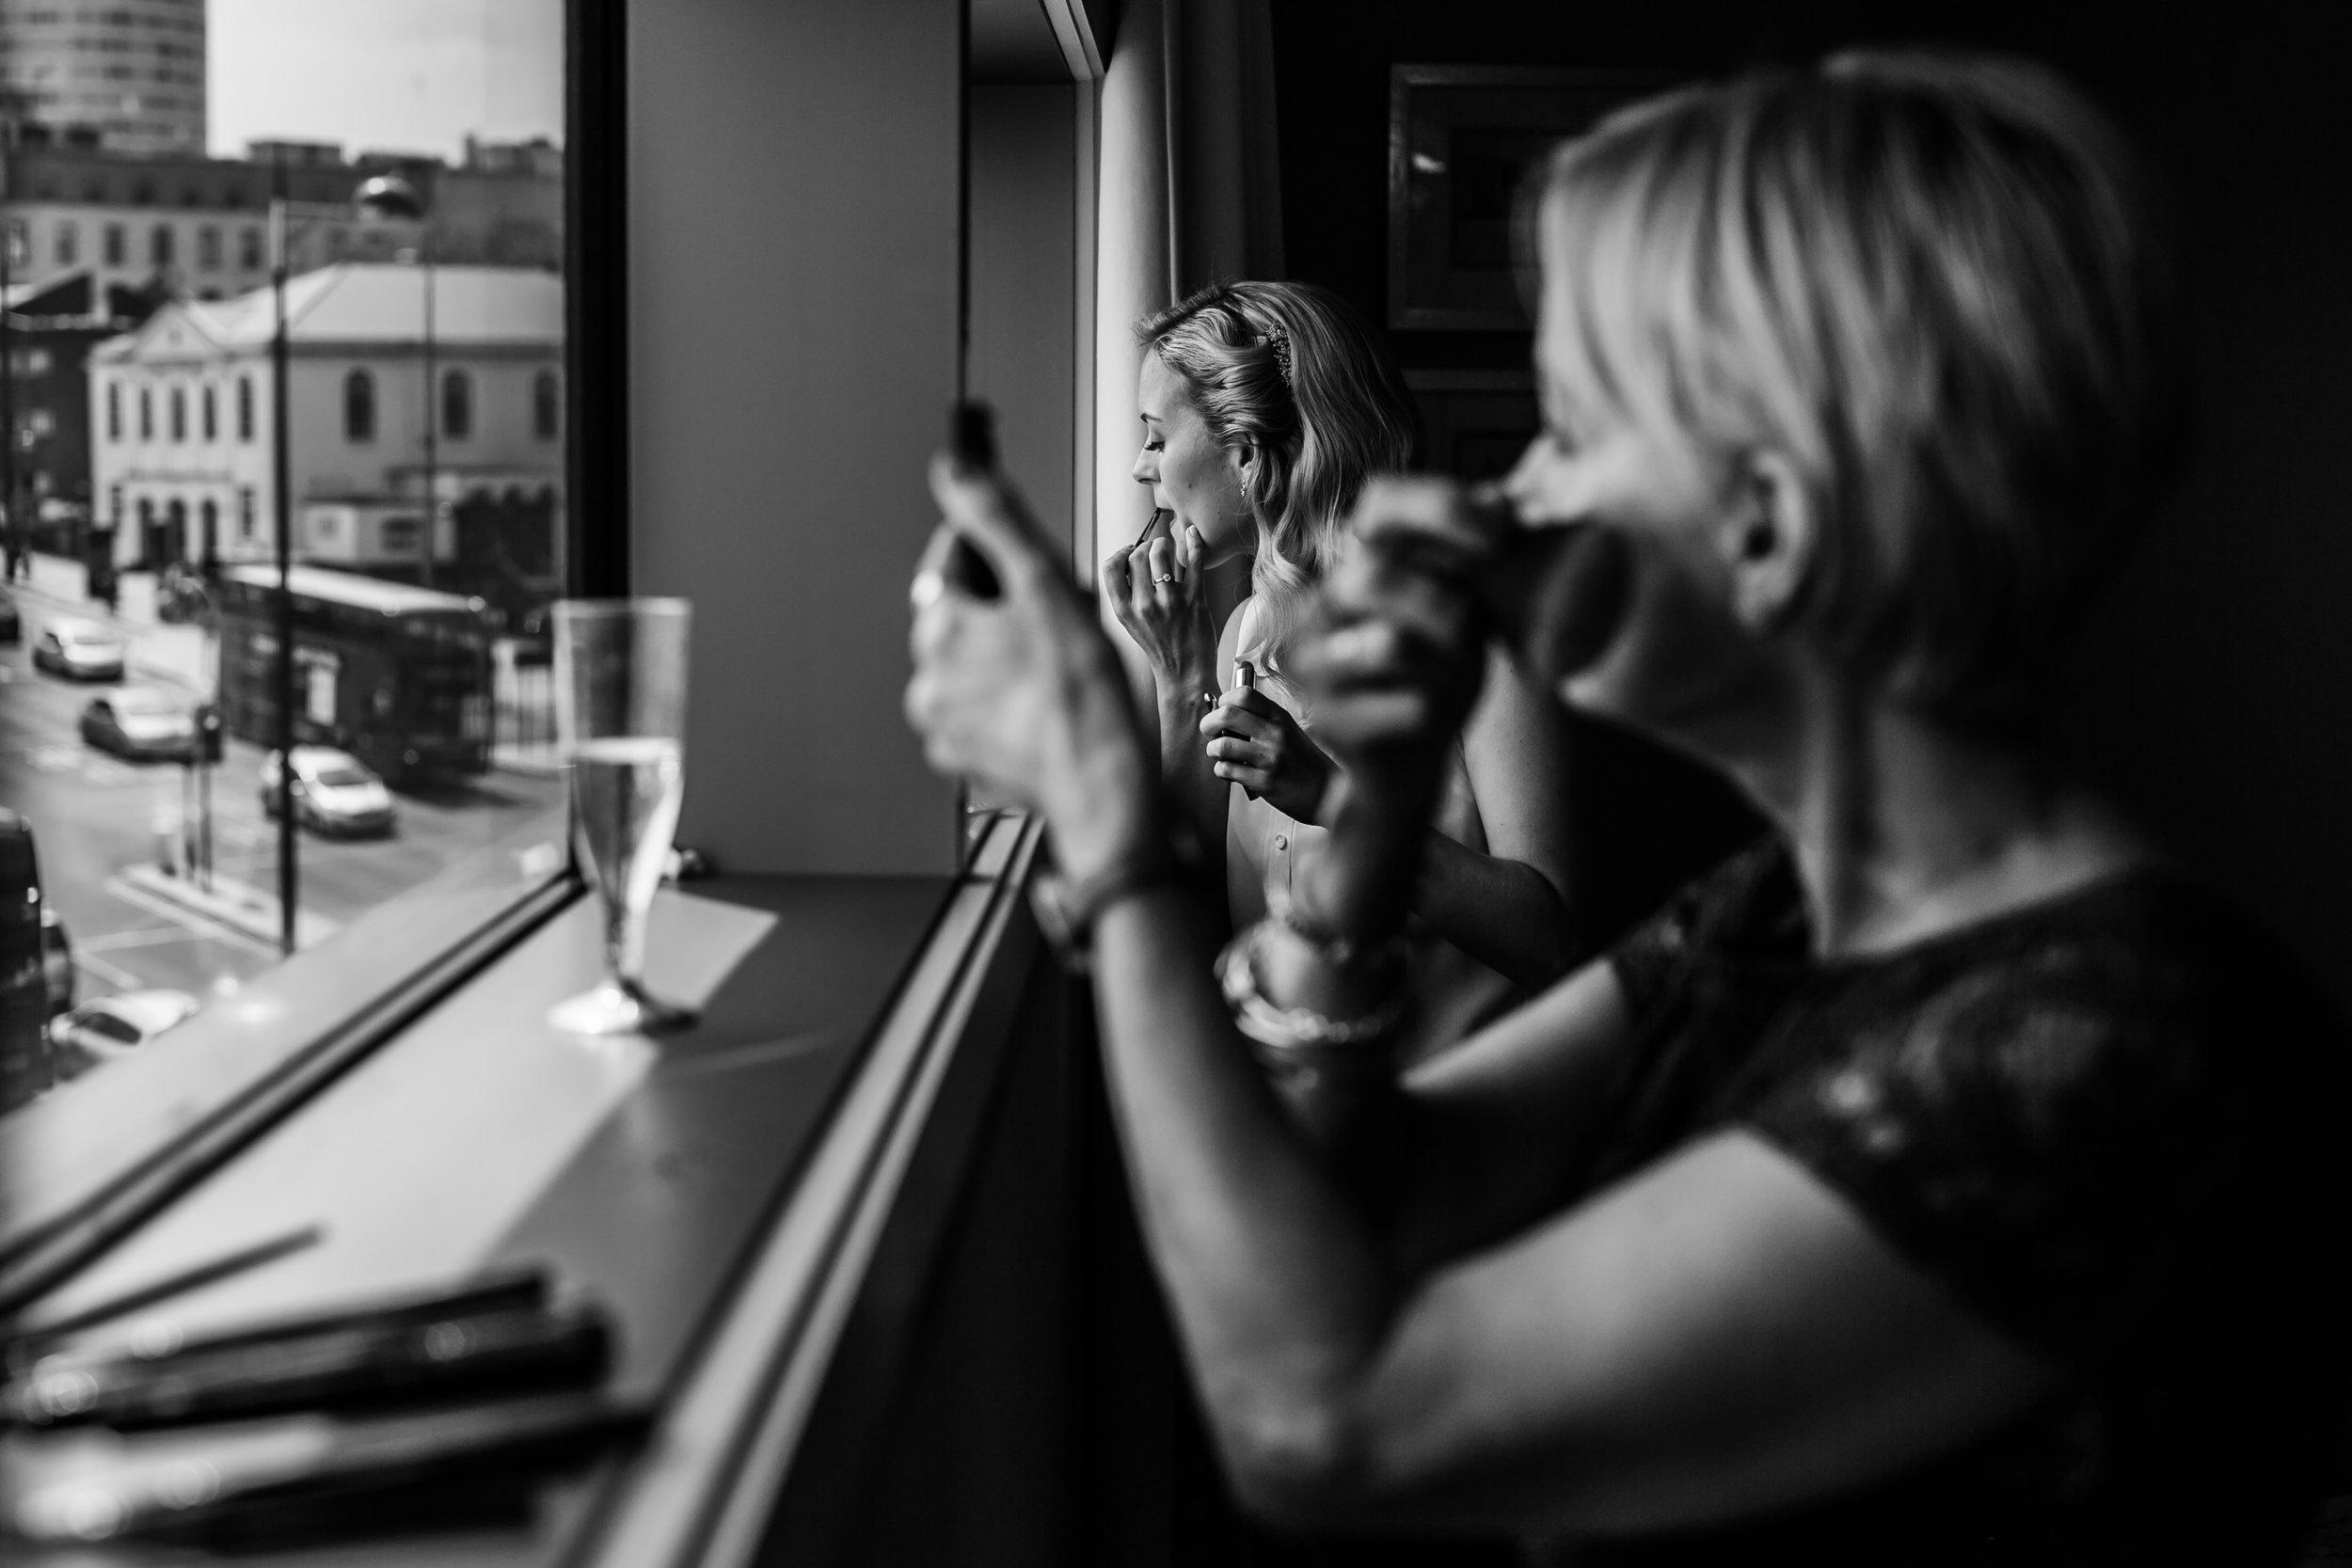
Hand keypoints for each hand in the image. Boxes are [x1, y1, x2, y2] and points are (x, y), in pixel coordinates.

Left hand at [906, 455, 1160, 880]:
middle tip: (1059, 625)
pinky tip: (1050, 709)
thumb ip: (996, 519)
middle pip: (964, 615)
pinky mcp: (963, 761)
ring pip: (975, 665)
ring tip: (1060, 672)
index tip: (1030, 565)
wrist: (1103, 792)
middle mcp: (926, 679)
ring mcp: (943, 726)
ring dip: (1008, 658)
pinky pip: (983, 712)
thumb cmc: (1083, 694)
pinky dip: (1011, 704)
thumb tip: (953, 466)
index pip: (951, 559)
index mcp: (938, 628)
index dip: (996, 553)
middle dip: (1007, 611)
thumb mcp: (1046, 586)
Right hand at [1102, 520, 1217, 692]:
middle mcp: (1145, 606)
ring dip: (1164, 544)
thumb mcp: (1131, 624)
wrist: (1184, 674)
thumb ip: (1126, 595)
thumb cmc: (1159, 646)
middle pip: (1137, 556)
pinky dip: (1194, 543)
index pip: (1110, 568)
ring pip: (1161, 554)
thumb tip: (1127, 559)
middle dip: (1145, 546)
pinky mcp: (1195, 600)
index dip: (1120, 553)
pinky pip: (1194, 562)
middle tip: (1153, 550)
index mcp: (1125, 611)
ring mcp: (1170, 602)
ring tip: (1168, 548)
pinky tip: (1192, 534)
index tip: (1129, 552)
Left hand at [1199, 686, 1337, 822]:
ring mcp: (1269, 758)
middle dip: (1209, 723)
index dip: (1224, 700)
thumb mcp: (1290, 731)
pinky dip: (1221, 770)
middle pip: (1226, 714)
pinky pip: (1227, 770)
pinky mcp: (1264, 781)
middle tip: (1209, 731)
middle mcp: (1274, 734)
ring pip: (1222, 745)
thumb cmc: (1305, 763)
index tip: (1221, 709)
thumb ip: (1262, 721)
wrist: (1327, 792)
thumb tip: (1225, 714)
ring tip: (1219, 754)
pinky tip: (1230, 771)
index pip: (1244, 694)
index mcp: (1280, 718)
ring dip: (1213, 750)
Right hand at [1288, 477, 1495, 810]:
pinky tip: (1432, 715)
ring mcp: (1315, 665)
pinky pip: (1408, 706)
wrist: (1405, 768)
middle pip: (1373, 574)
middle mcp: (1322, 607)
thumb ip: (1471, 563)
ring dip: (1443, 662)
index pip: (1379, 506)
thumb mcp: (1463, 611)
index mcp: (1357, 569)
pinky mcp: (1327, 720)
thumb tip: (1503, 502)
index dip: (1440, 508)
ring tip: (1452, 677)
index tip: (1499, 535)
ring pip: (1389, 644)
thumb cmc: (1436, 678)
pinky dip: (1436, 711)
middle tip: (1469, 627)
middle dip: (1441, 601)